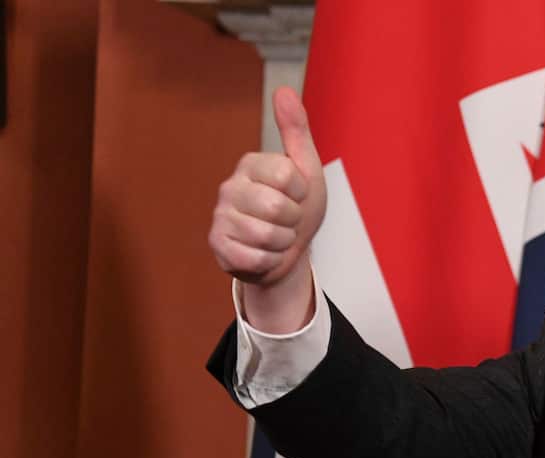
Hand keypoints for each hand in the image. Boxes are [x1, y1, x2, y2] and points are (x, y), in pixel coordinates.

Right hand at [209, 87, 326, 288]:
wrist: (288, 253)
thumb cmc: (298, 209)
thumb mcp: (306, 169)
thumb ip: (296, 131)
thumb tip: (283, 90)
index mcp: (252, 164)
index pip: (288, 176)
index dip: (302, 193)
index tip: (297, 195)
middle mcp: (230, 186)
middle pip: (277, 208)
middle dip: (293, 221)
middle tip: (287, 220)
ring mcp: (221, 216)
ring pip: (267, 236)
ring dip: (283, 243)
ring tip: (277, 236)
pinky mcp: (218, 245)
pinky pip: (254, 258)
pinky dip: (269, 261)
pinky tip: (263, 252)